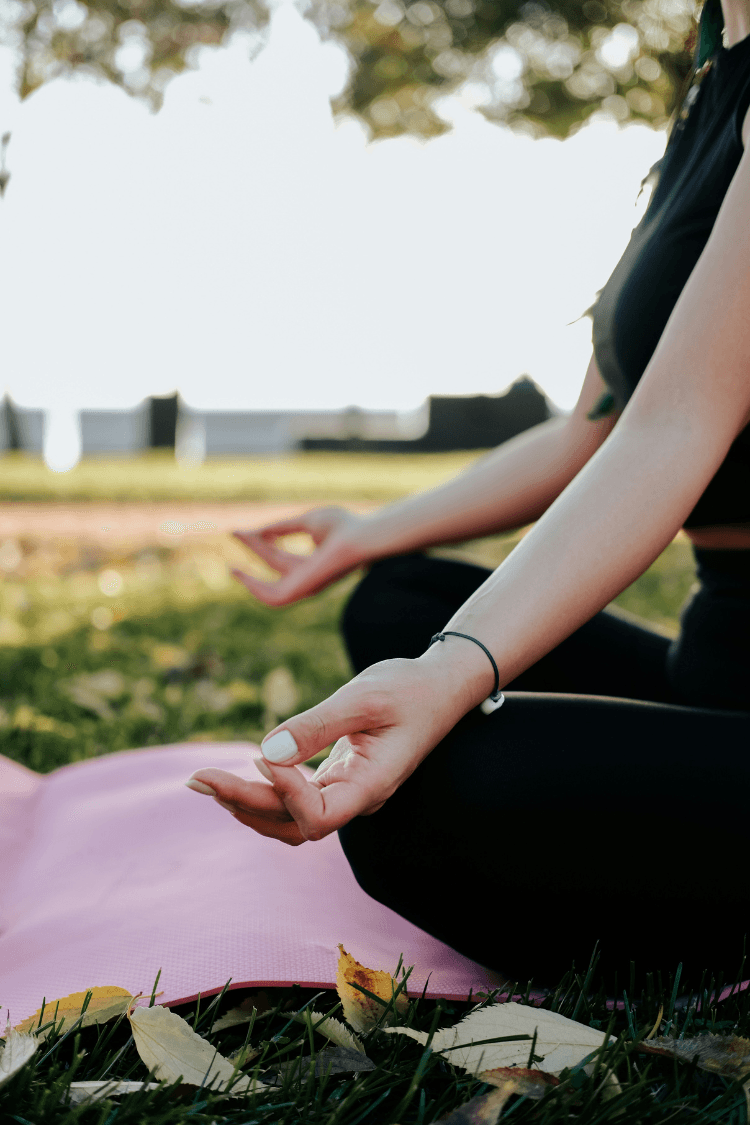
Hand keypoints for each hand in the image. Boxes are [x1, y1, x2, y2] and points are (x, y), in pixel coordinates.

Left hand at [185, 655, 482, 844]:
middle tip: (197, 777)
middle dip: (243, 802)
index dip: (286, 794)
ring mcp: (347, 791)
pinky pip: (295, 799)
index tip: (265, 755)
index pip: (318, 816)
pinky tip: (235, 775)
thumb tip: (266, 752)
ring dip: (246, 802)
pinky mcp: (338, 778)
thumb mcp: (365, 697)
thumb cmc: (409, 688)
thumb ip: (317, 726)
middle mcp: (357, 798)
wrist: (440, 686)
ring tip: (203, 780)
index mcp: (372, 786)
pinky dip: (262, 790)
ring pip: (290, 818)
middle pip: (292, 823)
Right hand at [232, 506, 366, 605]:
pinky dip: (255, 589)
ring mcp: (306, 584)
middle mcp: (308, 576)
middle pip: (274, 562)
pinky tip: (241, 574)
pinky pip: (274, 598)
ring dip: (250, 576)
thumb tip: (260, 530)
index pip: (279, 554)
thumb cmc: (343, 527)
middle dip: (254, 547)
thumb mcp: (307, 521)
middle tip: (233, 531)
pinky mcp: (303, 590)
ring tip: (231, 564)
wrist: (357, 537)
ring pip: (271, 585)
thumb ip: (283, 527)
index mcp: (312, 562)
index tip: (240, 530)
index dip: (259, 542)